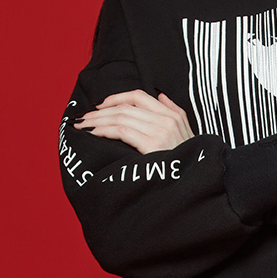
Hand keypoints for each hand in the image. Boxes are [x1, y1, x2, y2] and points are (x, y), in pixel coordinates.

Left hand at [72, 90, 194, 153]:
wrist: (193, 181)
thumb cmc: (186, 161)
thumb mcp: (186, 133)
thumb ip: (173, 111)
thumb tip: (160, 96)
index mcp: (173, 115)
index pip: (139, 96)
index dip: (116, 98)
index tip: (100, 106)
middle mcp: (166, 120)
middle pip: (125, 107)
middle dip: (100, 112)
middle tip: (83, 118)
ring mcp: (160, 131)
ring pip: (121, 116)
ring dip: (98, 120)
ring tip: (83, 126)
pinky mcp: (152, 145)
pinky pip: (122, 130)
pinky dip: (104, 130)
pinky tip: (94, 134)